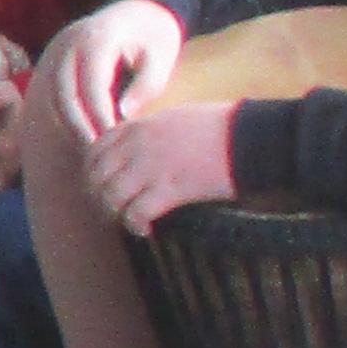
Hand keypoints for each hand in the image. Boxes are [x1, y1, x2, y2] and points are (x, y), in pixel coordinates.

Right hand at [41, 2, 180, 150]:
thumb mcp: (161, 58)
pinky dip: (65, 116)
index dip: (99, 116)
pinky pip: (53, 93)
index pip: (91, 84)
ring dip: (70, 125)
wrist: (140, 9)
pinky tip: (82, 132)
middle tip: (97, 153)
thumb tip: (123, 115)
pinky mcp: (54, 60)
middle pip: (64, 93)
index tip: (112, 140)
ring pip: (54, 96)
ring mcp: (57, 50)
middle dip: (80, 126)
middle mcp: (69, 42)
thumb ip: (145, 86)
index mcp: (98, 38)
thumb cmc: (155, 35)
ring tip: (90, 148)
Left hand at [83, 93, 238, 237]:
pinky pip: (135, 213)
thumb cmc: (223, 127)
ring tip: (128, 219)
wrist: (253, 136)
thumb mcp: (177, 118)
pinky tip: (145, 229)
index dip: (93, 171)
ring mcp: (152, 167)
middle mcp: (139, 145)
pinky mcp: (170, 189)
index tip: (101, 184)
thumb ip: (151, 132)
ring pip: (111, 196)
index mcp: (140, 126)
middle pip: (97, 175)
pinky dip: (135, 225)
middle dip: (99, 195)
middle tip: (112, 208)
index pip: (96, 149)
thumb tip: (139, 150)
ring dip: (116, 212)